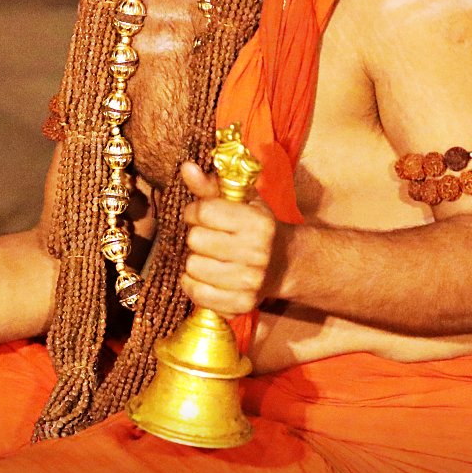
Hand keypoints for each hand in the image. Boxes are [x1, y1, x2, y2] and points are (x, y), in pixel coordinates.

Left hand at [179, 160, 279, 317]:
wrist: (285, 264)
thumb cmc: (256, 228)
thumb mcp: (241, 201)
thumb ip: (210, 186)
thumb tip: (185, 167)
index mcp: (258, 223)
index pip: (203, 212)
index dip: (195, 211)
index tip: (202, 215)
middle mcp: (257, 253)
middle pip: (195, 240)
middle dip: (197, 236)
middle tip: (209, 238)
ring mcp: (249, 282)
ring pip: (192, 267)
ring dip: (195, 261)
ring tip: (211, 257)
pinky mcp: (241, 304)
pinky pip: (196, 293)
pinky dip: (194, 284)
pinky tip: (207, 277)